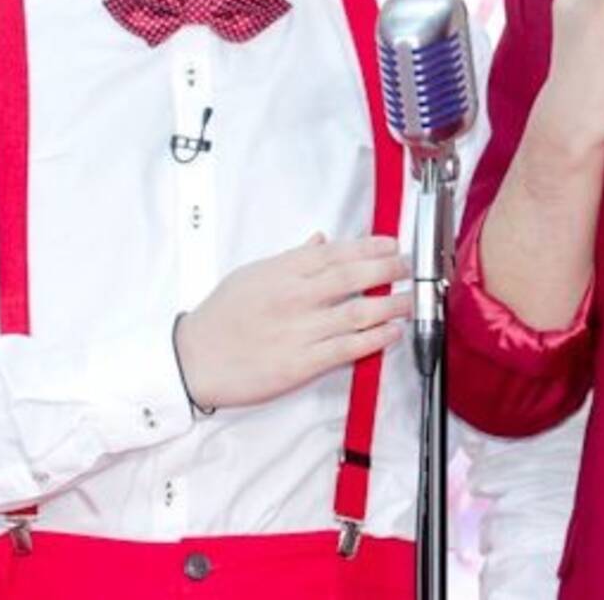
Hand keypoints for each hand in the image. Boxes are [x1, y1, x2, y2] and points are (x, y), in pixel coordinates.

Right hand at [174, 234, 410, 409]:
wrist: (193, 359)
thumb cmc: (221, 316)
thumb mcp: (253, 273)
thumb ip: (292, 258)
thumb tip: (320, 240)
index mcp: (284, 270)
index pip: (337, 251)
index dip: (370, 245)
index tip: (392, 244)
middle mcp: (296, 296)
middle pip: (354, 275)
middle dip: (389, 268)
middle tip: (409, 268)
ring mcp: (300, 330)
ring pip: (357, 311)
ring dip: (390, 304)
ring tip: (409, 299)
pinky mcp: (301, 363)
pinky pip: (347, 348)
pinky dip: (374, 339)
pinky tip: (391, 332)